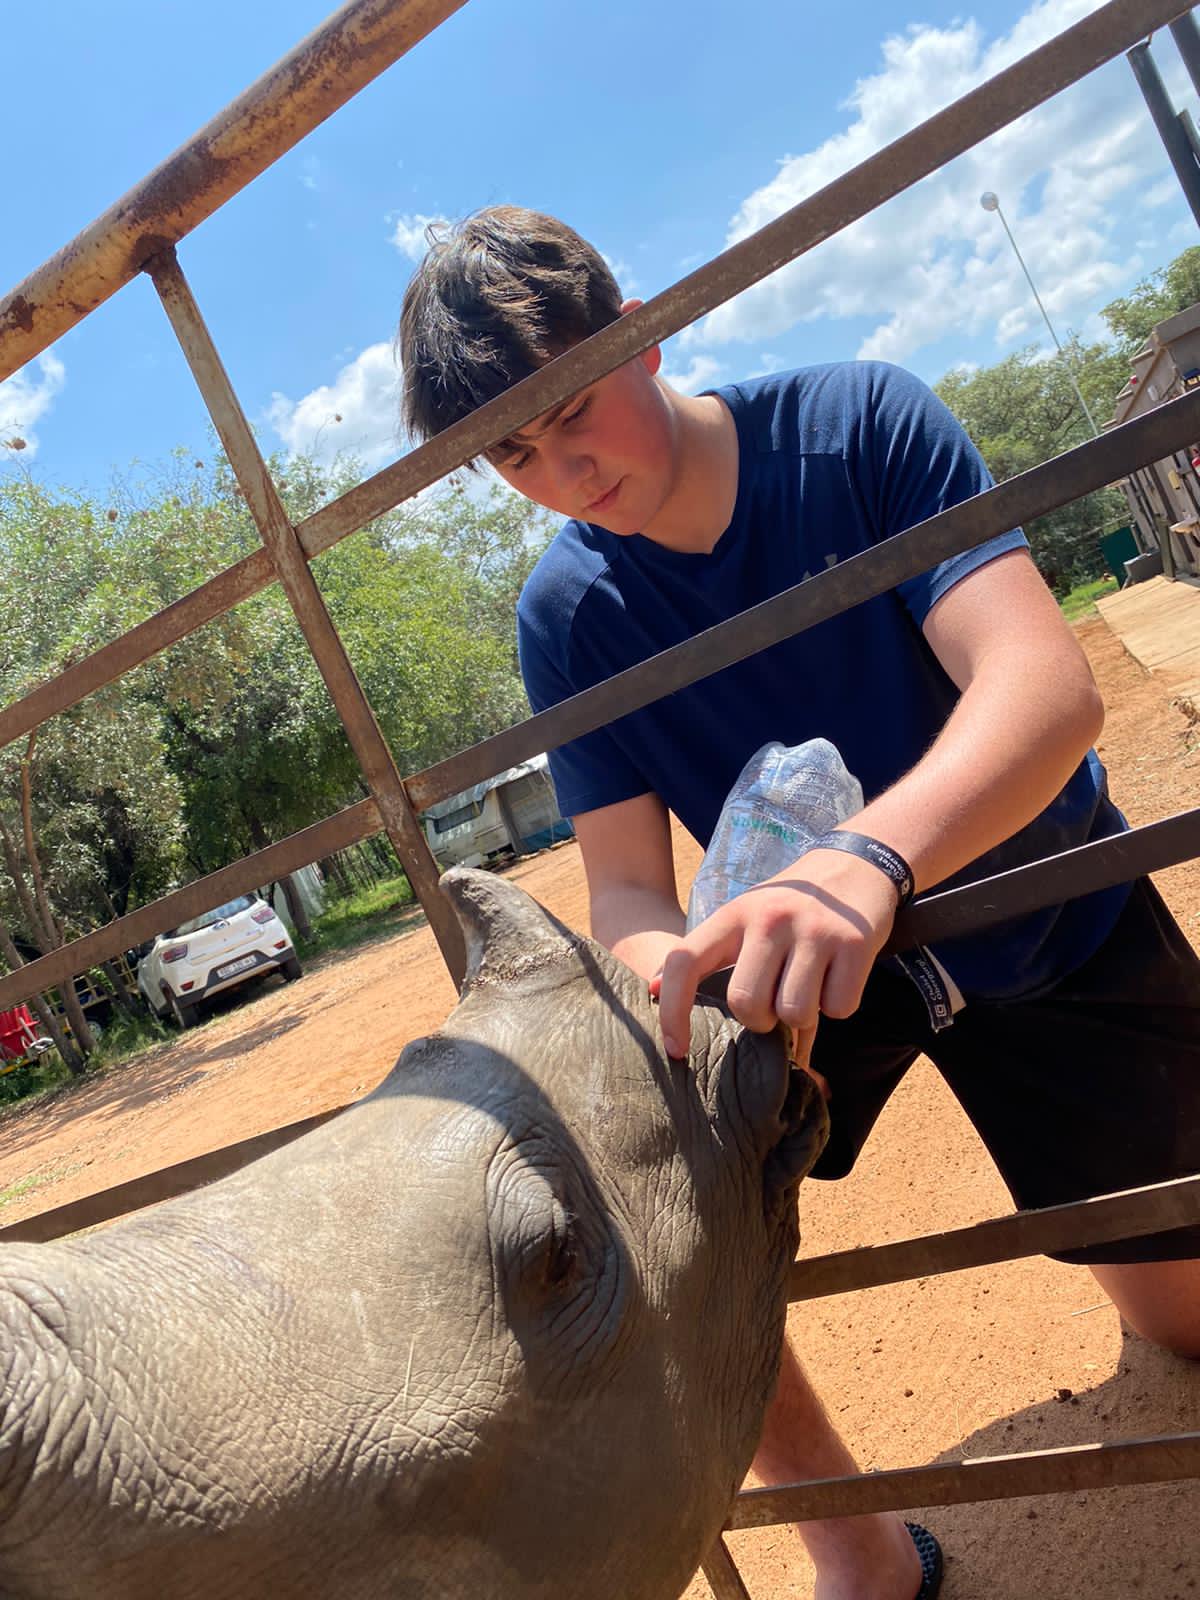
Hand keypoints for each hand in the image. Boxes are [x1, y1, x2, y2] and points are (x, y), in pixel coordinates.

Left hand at [650, 849, 900, 1060]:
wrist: (858, 864)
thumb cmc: (791, 906)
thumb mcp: (745, 916)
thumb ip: (707, 954)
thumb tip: (654, 990)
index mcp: (734, 914)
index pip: (684, 961)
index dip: (673, 1010)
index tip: (676, 1048)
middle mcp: (770, 918)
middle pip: (745, 1003)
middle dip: (760, 1020)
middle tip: (775, 1002)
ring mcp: (814, 929)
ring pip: (793, 1013)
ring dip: (802, 1017)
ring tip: (809, 988)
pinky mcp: (854, 944)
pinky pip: (838, 1008)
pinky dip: (838, 1005)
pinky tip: (837, 977)